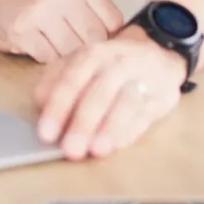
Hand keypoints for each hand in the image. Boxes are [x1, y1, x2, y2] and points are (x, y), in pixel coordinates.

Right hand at [0, 0, 123, 61]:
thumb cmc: (36, 1)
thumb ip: (95, 13)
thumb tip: (122, 44)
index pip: (113, 22)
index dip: (111, 41)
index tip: (104, 50)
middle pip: (94, 39)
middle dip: (89, 54)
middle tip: (81, 59)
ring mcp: (41, 12)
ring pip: (72, 51)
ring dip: (68, 59)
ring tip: (60, 54)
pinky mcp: (22, 31)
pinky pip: (48, 58)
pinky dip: (48, 62)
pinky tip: (42, 52)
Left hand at [34, 26, 185, 159]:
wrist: (159, 54)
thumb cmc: (110, 67)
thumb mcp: (80, 65)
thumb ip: (56, 82)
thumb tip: (40, 104)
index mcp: (94, 53)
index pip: (72, 79)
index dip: (58, 107)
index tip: (46, 134)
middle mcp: (120, 61)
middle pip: (100, 91)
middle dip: (84, 122)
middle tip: (71, 149)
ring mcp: (144, 77)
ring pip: (127, 101)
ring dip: (111, 127)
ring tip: (97, 150)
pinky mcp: (163, 94)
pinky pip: (147, 113)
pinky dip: (132, 130)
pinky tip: (119, 144)